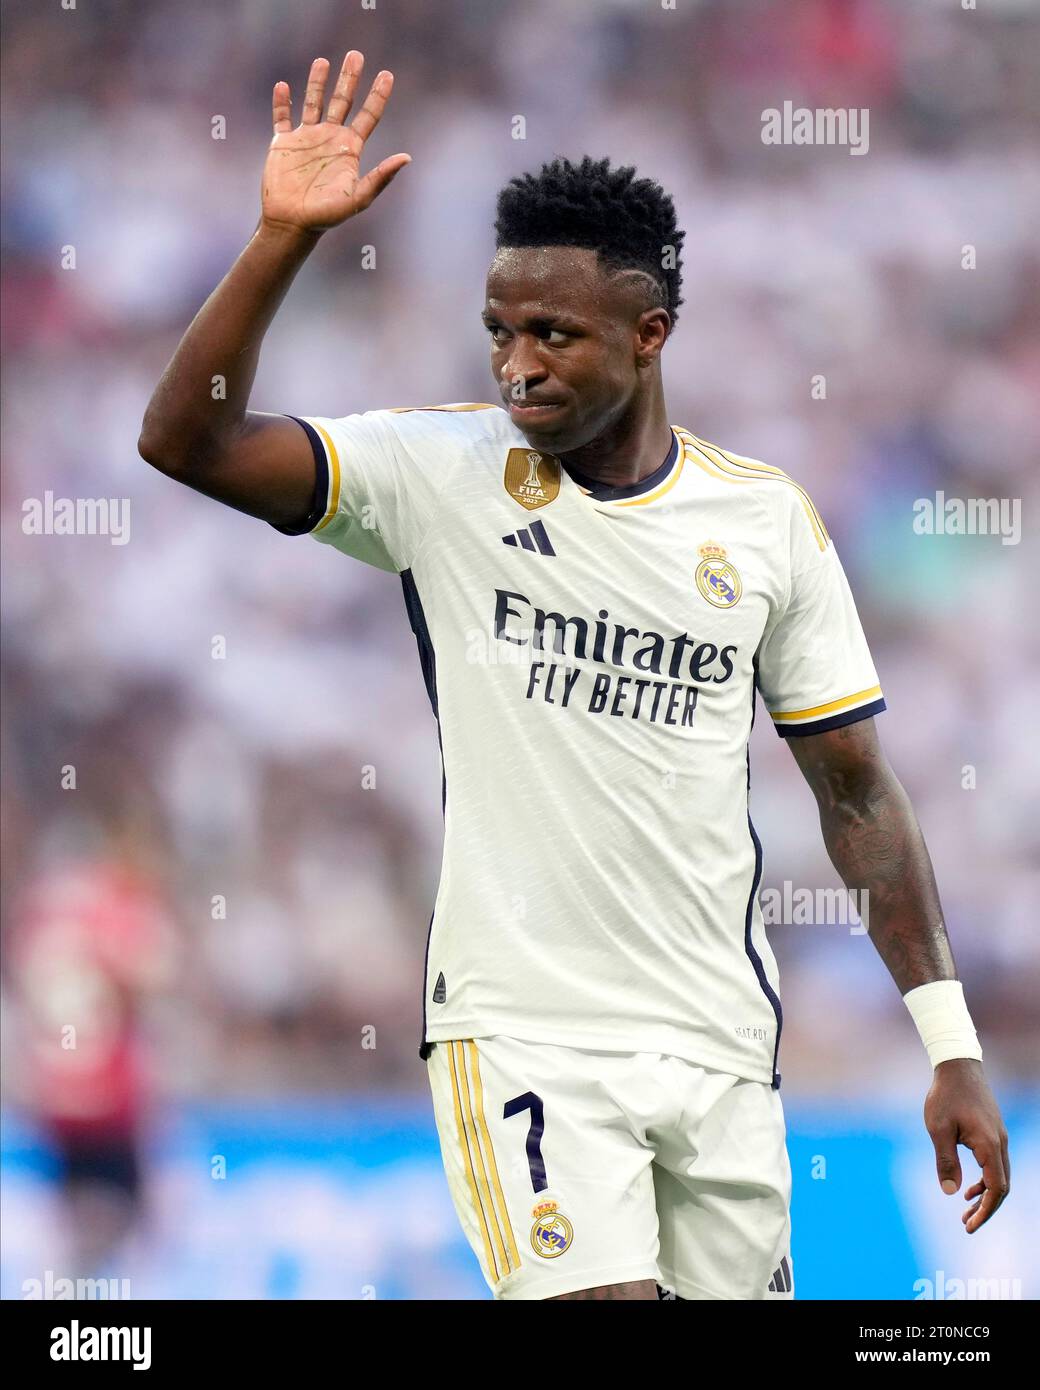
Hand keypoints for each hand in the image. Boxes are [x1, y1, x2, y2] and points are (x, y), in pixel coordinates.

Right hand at [261, 50, 410, 233]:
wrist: (292, 223)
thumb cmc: (327, 216)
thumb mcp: (358, 197)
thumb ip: (381, 177)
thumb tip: (407, 158)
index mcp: (349, 149)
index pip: (368, 116)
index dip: (378, 96)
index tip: (387, 74)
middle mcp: (330, 139)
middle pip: (343, 102)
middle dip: (349, 78)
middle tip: (356, 55)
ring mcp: (306, 139)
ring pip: (313, 103)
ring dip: (317, 83)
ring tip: (323, 61)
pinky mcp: (283, 144)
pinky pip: (281, 118)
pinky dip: (281, 102)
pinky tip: (283, 87)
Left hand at [924, 1057, 1009, 1232]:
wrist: (958, 1065)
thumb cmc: (945, 1095)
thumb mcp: (938, 1128)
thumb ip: (945, 1160)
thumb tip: (950, 1192)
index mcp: (989, 1145)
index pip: (996, 1189)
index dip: (985, 1210)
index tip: (969, 1225)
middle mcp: (1000, 1144)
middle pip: (1002, 1186)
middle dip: (986, 1208)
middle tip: (966, 1224)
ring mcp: (999, 1137)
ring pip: (1000, 1175)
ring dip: (985, 1195)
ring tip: (965, 1209)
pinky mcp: (993, 1132)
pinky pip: (994, 1164)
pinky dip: (984, 1179)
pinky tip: (967, 1186)